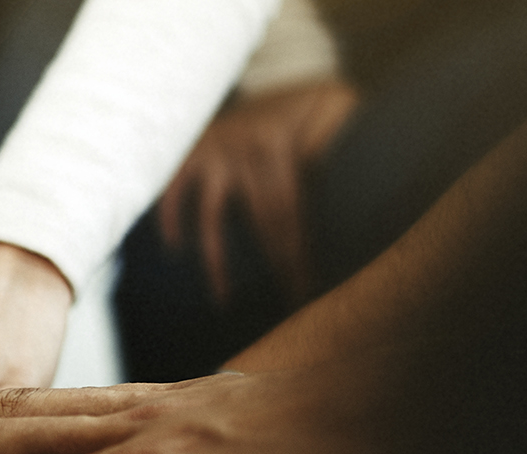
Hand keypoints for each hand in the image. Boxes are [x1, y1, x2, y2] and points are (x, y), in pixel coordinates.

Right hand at [160, 79, 358, 305]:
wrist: (282, 75)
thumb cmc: (317, 107)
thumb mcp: (339, 108)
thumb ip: (340, 139)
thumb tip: (355, 183)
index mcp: (282, 145)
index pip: (289, 213)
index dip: (297, 255)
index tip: (306, 291)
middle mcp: (244, 148)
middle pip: (260, 222)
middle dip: (277, 265)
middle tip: (287, 306)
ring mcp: (215, 150)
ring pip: (212, 215)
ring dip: (216, 260)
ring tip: (223, 300)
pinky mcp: (193, 150)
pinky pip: (174, 190)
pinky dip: (171, 216)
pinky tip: (175, 248)